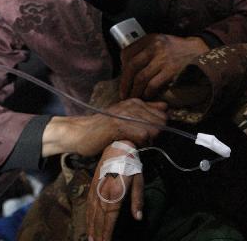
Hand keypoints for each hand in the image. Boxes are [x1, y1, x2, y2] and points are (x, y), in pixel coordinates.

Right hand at [41, 99, 166, 157]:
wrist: (80, 133)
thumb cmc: (104, 128)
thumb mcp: (126, 116)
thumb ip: (146, 111)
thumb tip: (166, 107)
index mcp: (136, 102)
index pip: (163, 113)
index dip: (159, 126)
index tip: (149, 133)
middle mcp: (133, 105)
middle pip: (161, 121)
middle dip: (156, 134)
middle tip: (140, 139)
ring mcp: (126, 114)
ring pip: (154, 129)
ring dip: (148, 140)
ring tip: (133, 142)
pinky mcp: (120, 125)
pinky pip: (143, 136)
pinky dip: (140, 144)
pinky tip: (129, 143)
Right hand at [87, 142, 143, 240]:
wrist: (117, 147)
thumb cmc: (132, 163)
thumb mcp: (139, 180)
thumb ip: (137, 200)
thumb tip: (139, 217)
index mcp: (116, 192)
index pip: (110, 217)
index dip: (107, 231)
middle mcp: (103, 192)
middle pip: (99, 218)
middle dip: (99, 233)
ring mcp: (96, 189)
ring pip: (91, 212)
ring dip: (91, 227)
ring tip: (91, 240)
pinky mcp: (93, 186)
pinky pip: (88, 204)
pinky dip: (87, 216)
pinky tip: (88, 224)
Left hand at [119, 34, 209, 99]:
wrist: (198, 51)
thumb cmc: (177, 49)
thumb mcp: (160, 42)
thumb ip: (145, 50)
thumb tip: (127, 66)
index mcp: (150, 39)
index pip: (127, 52)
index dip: (122, 67)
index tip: (123, 76)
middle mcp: (155, 47)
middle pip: (131, 66)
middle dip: (124, 82)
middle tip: (123, 93)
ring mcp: (163, 59)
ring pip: (140, 78)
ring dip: (134, 91)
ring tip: (133, 97)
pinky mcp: (171, 70)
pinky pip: (153, 85)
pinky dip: (147, 93)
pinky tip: (146, 96)